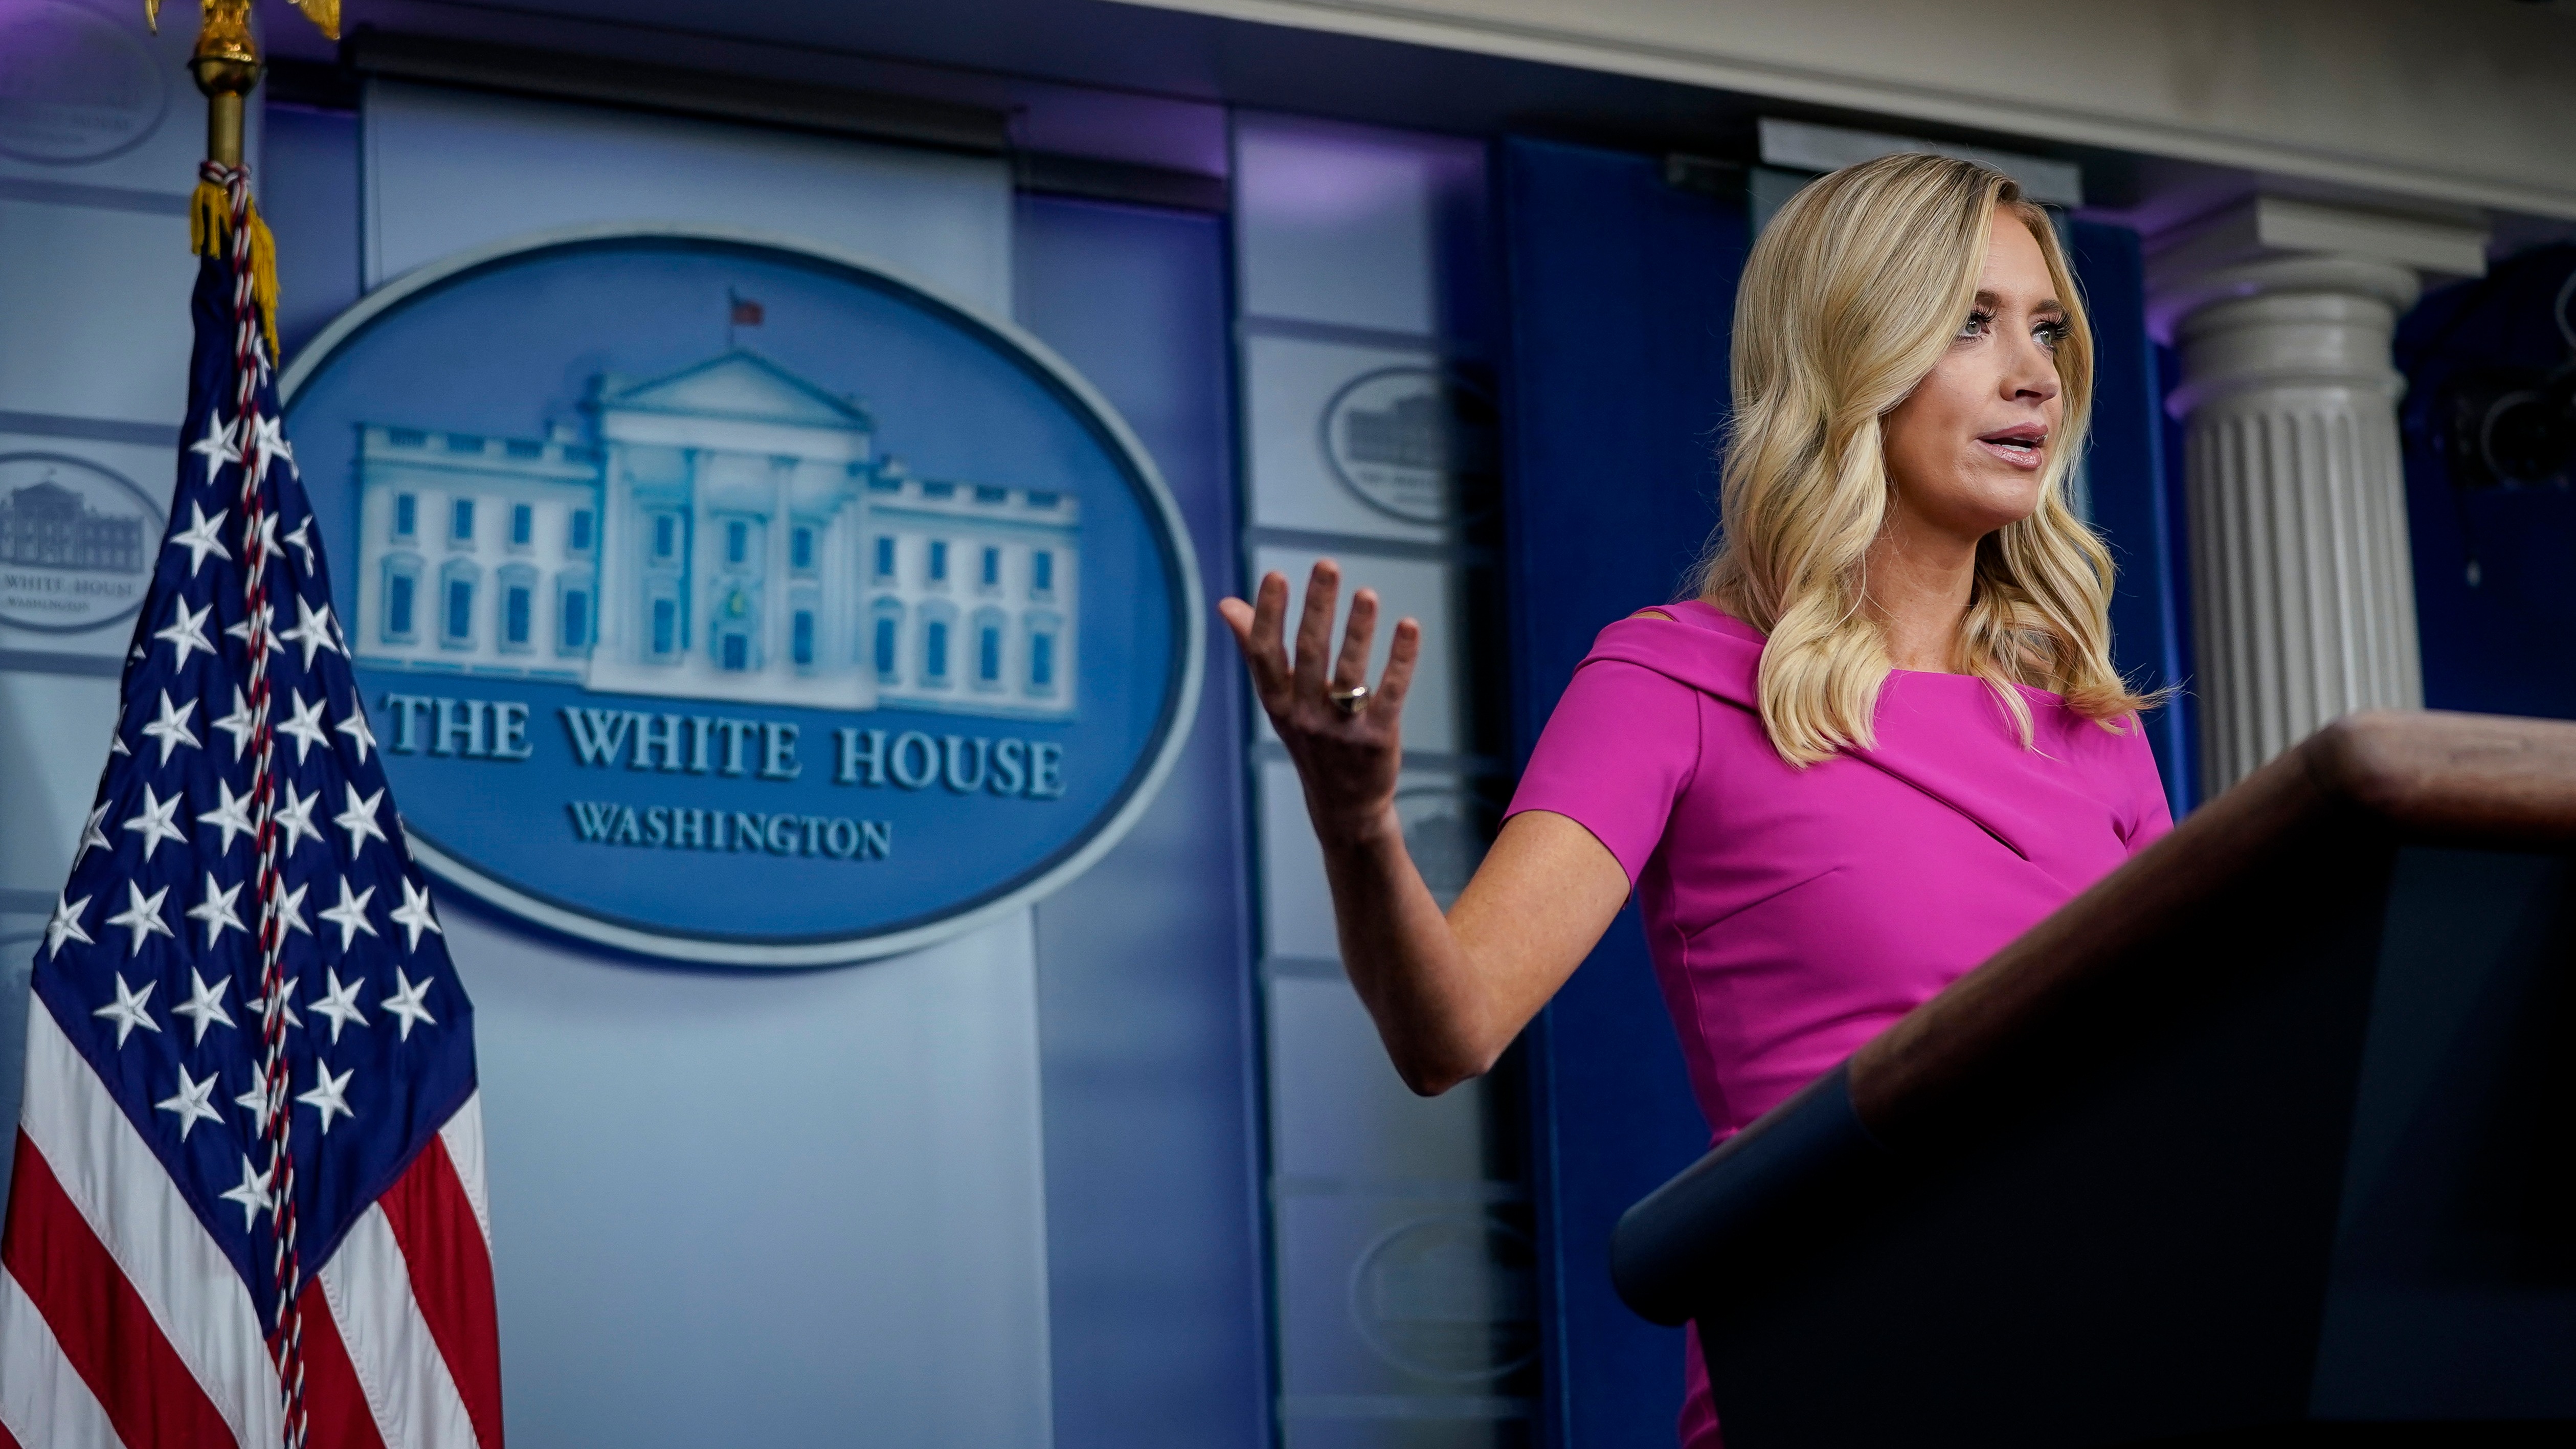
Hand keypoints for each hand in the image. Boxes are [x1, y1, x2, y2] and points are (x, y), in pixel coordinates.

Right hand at [1218, 560, 1419, 847]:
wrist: (1345, 807)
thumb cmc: (1310, 737)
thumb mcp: (1279, 700)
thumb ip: (1256, 650)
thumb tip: (1226, 603)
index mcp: (1277, 702)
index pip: (1266, 653)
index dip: (1269, 615)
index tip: (1275, 576)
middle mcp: (1305, 716)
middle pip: (1309, 655)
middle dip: (1317, 608)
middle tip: (1326, 564)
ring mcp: (1341, 730)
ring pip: (1349, 674)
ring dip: (1358, 631)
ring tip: (1367, 593)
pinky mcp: (1377, 740)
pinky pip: (1390, 694)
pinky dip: (1400, 660)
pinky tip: (1409, 626)